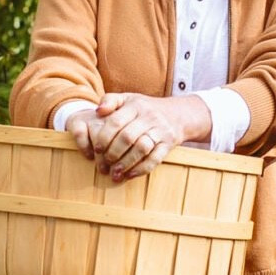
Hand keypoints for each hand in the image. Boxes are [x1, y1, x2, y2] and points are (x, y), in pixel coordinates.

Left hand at [68, 93, 210, 180]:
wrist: (179, 114)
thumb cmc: (145, 108)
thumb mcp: (129, 99)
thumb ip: (110, 100)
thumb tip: (98, 111)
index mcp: (136, 105)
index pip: (116, 122)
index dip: (104, 137)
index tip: (96, 149)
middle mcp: (149, 117)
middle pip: (127, 137)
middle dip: (113, 153)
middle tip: (104, 164)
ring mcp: (160, 130)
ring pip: (141, 149)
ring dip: (126, 163)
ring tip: (115, 173)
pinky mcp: (168, 144)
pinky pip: (155, 158)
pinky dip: (141, 169)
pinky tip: (129, 175)